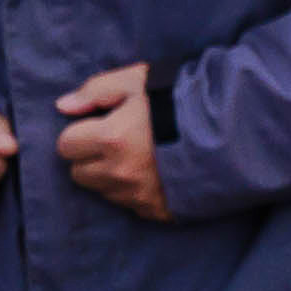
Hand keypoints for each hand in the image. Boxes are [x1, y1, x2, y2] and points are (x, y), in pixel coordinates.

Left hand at [50, 60, 169, 221]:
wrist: (228, 129)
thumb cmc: (177, 98)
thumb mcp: (135, 80)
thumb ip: (95, 90)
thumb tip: (63, 106)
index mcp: (110, 139)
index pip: (65, 146)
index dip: (79, 133)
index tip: (97, 125)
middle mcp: (119, 174)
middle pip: (79, 174)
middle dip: (90, 157)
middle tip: (114, 140)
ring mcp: (138, 196)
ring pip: (103, 191)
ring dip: (110, 175)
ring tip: (137, 154)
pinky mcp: (156, 211)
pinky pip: (130, 204)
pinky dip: (134, 191)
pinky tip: (153, 172)